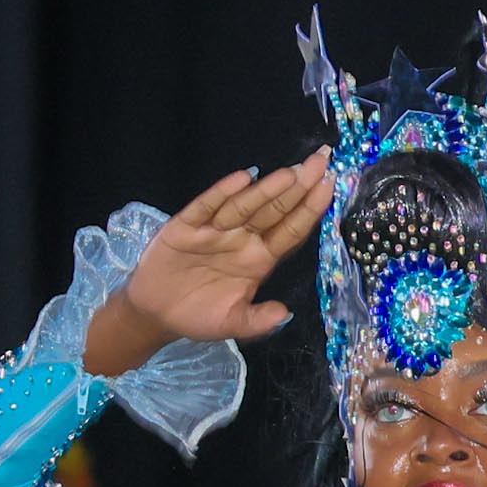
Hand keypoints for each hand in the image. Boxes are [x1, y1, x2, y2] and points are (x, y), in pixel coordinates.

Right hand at [85, 158, 329, 377]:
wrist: (156, 314)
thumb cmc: (199, 315)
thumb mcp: (231, 324)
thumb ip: (256, 321)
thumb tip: (284, 316)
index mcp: (258, 260)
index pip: (289, 232)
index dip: (309, 211)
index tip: (329, 187)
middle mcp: (242, 239)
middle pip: (274, 211)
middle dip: (297, 187)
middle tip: (321, 162)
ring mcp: (215, 230)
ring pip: (245, 206)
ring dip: (266, 190)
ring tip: (290, 173)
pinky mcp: (186, 226)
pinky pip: (206, 207)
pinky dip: (222, 193)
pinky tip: (242, 179)